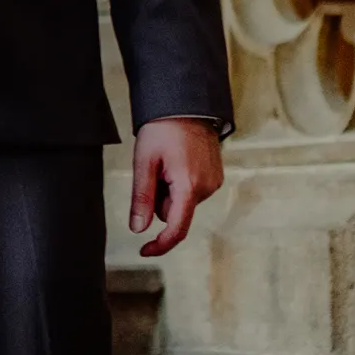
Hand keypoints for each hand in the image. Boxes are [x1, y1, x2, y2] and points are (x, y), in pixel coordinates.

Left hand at [128, 118, 222, 258]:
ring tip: (166, 162)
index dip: (160, 244)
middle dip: (159, 200)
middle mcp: (207, 187)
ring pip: (182, 202)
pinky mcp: (215, 176)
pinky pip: (191, 191)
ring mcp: (214, 181)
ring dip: (169, 190)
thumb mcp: (144, 163)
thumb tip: (138, 229)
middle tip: (153, 171)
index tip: (145, 250)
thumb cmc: (163, 129)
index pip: (177, 229)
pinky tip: (176, 162)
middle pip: (174, 212)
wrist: (186, 104)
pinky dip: (180, 183)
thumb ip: (142, 198)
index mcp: (189, 186)